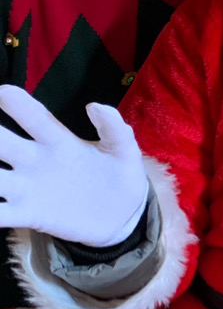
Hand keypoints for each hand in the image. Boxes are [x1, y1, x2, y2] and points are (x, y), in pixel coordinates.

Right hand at [0, 85, 147, 245]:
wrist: (123, 216)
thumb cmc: (120, 176)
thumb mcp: (124, 151)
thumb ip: (114, 128)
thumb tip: (96, 105)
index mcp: (57, 140)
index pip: (32, 116)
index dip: (16, 103)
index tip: (2, 92)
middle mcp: (35, 160)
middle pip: (1, 141)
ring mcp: (28, 187)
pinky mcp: (28, 214)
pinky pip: (0, 213)